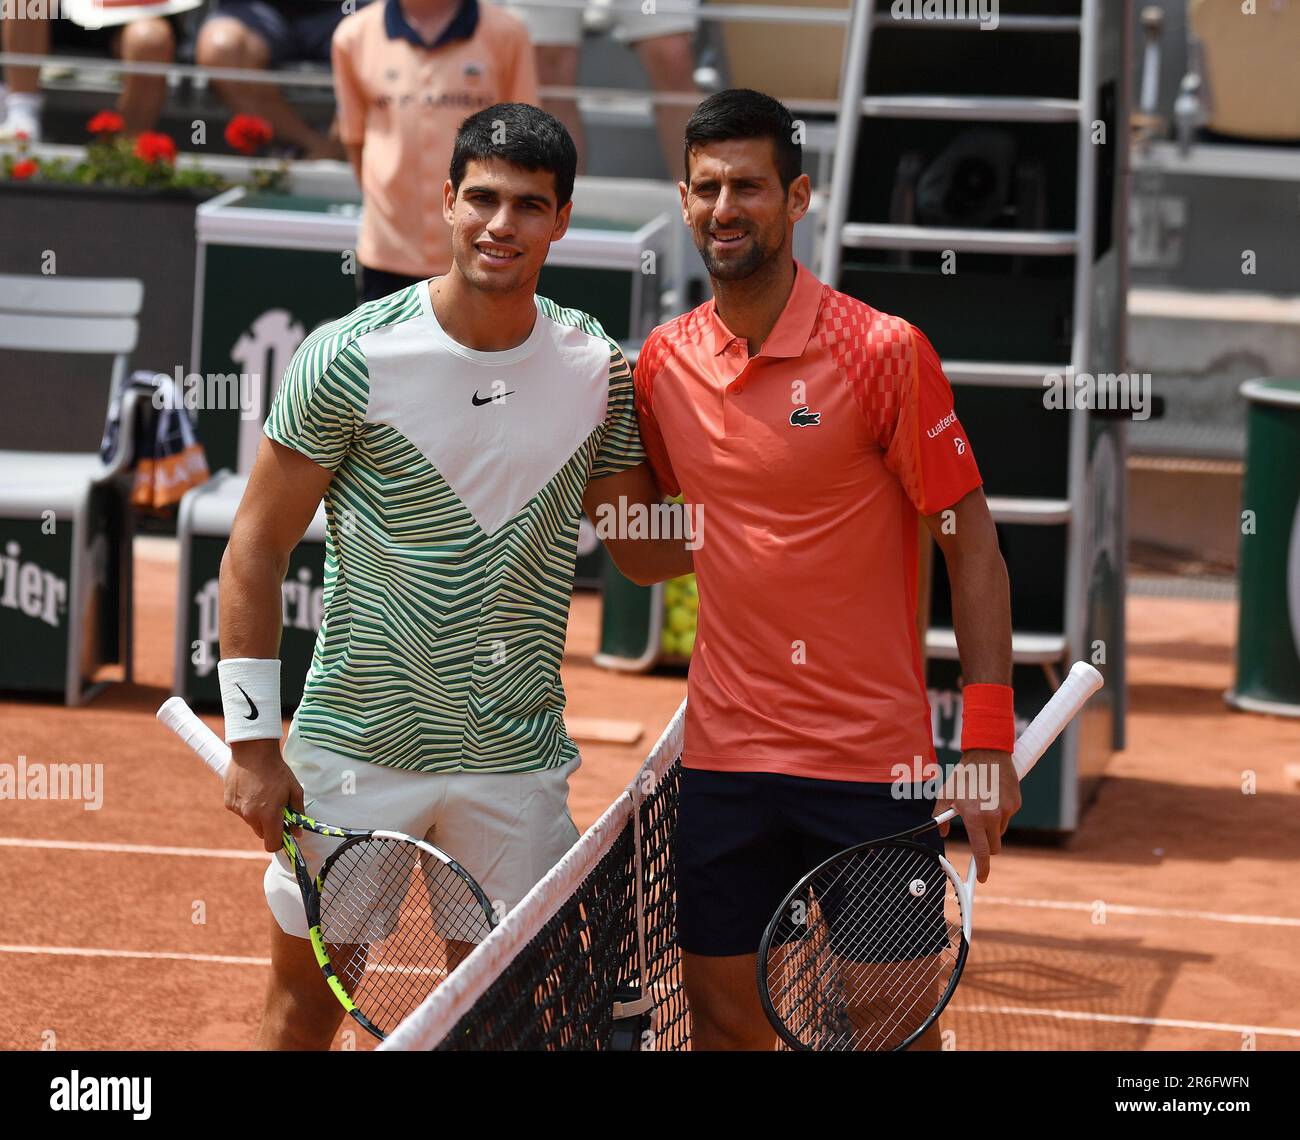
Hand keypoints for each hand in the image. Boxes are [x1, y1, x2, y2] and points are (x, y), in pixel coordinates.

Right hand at [225, 739, 303, 853]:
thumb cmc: (277, 770)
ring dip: (258, 815)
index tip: (284, 835)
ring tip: (263, 794)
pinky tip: (251, 790)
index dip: (279, 843)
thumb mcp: (294, 790)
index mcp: (269, 815)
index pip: (272, 844)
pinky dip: (246, 806)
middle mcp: (251, 816)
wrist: (253, 751)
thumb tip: (297, 832)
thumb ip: (297, 813)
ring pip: (251, 822)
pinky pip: (240, 811)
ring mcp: (238, 810)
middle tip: (276, 809)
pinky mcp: (228, 803)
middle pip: (262, 834)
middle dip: (270, 826)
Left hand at [933, 749, 1020, 883]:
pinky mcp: (1016, 803)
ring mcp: (1007, 810)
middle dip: (987, 845)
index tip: (980, 878)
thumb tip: (941, 832)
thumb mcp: (947, 793)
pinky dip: (1000, 813)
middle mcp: (993, 816)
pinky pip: (1008, 817)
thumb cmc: (965, 774)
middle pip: (994, 846)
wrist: (987, 752)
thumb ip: (941, 815)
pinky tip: (992, 796)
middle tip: (978, 833)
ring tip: (983, 805)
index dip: (981, 868)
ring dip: (992, 826)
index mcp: (975, 816)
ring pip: (1000, 831)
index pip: (981, 851)